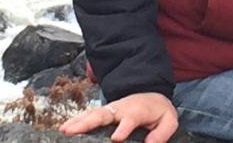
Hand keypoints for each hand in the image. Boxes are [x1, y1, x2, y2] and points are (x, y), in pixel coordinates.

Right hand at [59, 92, 178, 142]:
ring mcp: (111, 109)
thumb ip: (161, 134)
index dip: (123, 128)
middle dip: (88, 122)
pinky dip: (77, 119)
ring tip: (64, 130)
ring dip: (78, 121)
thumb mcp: (169, 121)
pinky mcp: (105, 112)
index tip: (116, 139)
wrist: (153, 94)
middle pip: (103, 114)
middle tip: (72, 132)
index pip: (130, 119)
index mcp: (137, 111)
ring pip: (92, 113)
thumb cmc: (159, 111)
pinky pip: (89, 114)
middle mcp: (121, 108)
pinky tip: (65, 127)